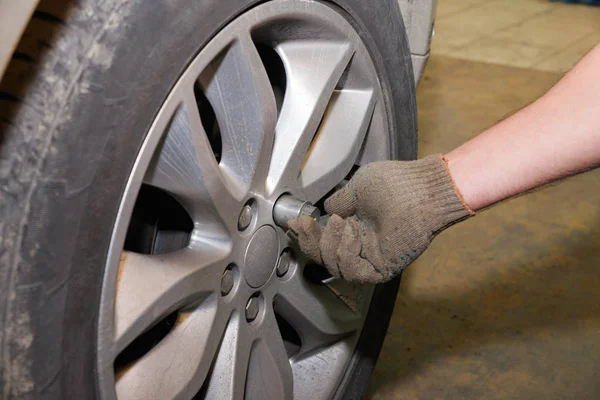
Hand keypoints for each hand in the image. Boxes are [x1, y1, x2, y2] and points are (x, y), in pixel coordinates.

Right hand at [288, 155, 473, 283]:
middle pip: (325, 258)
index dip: (307, 235)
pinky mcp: (382, 268)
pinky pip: (353, 271)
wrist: (418, 189)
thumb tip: (324, 211)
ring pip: (335, 267)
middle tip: (305, 225)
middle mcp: (362, 245)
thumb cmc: (395, 184)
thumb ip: (338, 203)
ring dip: (328, 245)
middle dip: (310, 242)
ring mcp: (372, 258)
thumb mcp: (355, 190)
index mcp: (356, 227)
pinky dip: (345, 253)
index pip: (325, 241)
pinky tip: (349, 233)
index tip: (295, 223)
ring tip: (338, 223)